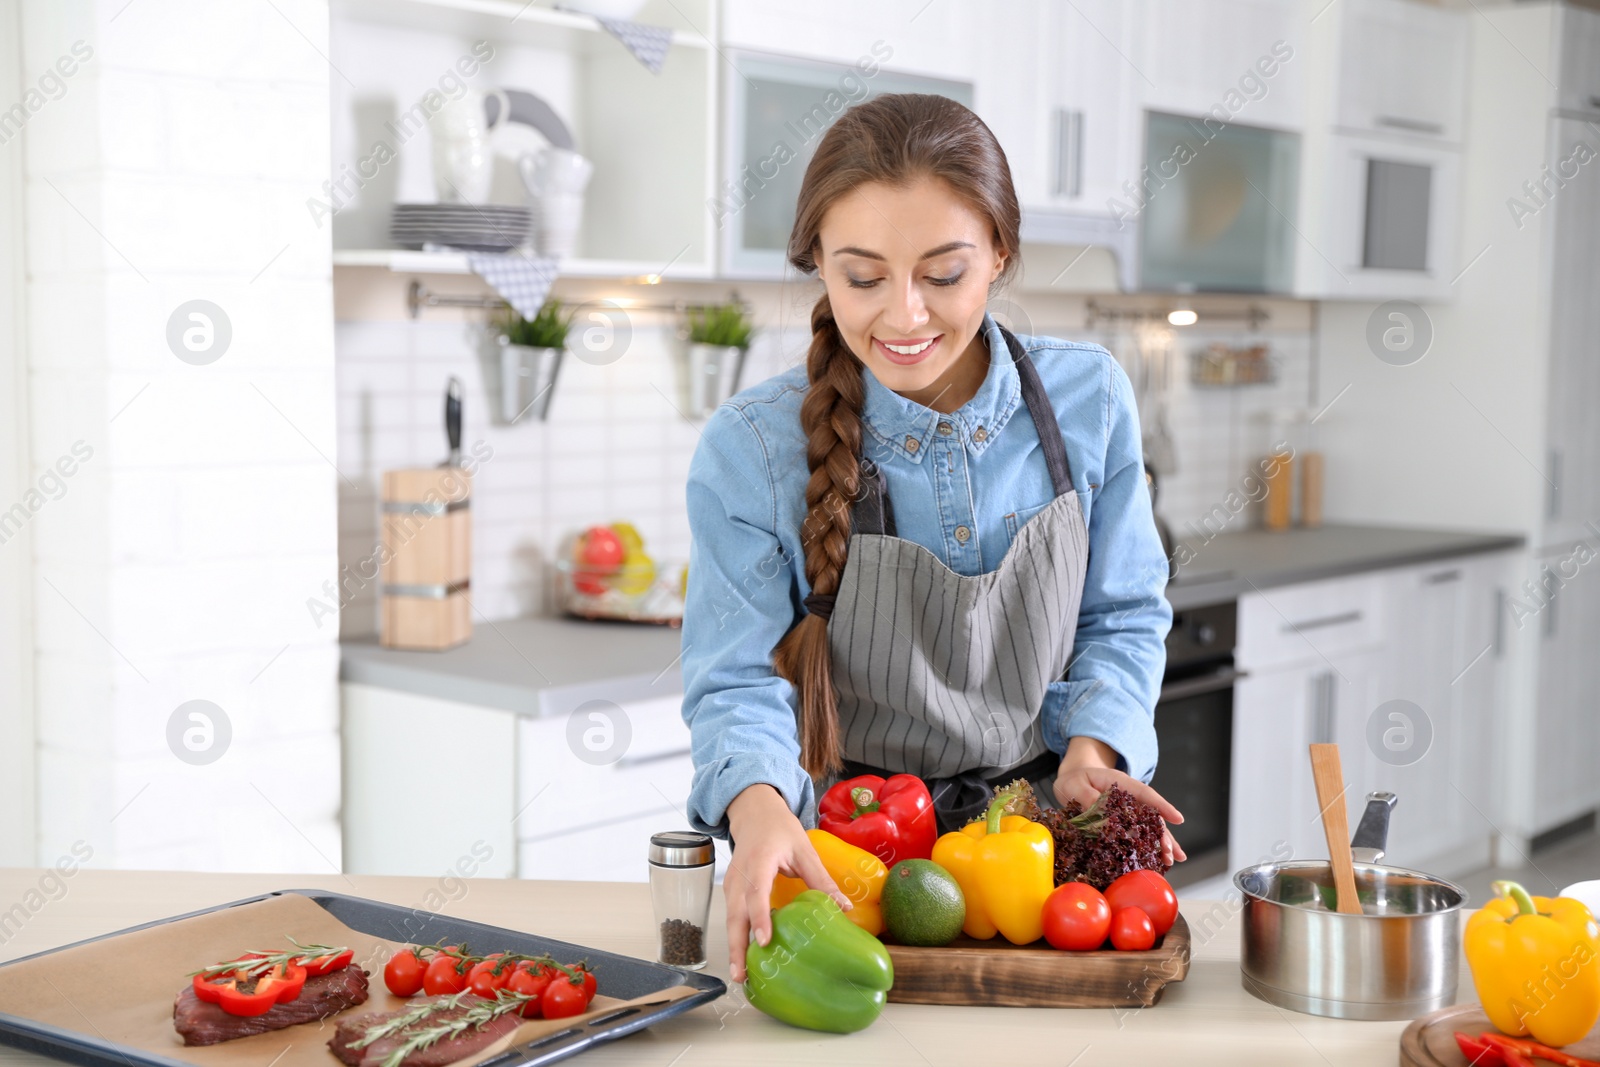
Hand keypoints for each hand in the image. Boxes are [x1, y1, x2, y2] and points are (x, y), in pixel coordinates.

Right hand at [723, 783, 851, 982]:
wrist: (754, 812)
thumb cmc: (779, 829)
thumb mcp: (804, 850)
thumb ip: (821, 880)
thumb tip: (844, 908)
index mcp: (759, 861)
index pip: (756, 893)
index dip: (759, 918)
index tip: (764, 941)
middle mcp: (740, 876)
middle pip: (735, 915)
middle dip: (737, 946)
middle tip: (743, 975)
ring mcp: (731, 884)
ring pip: (730, 919)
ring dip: (734, 947)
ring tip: (743, 976)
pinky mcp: (731, 891)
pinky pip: (732, 917)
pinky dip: (736, 937)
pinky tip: (745, 957)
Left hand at [1053, 738, 1186, 866]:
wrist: (1074, 779)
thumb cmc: (1074, 780)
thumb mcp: (1074, 784)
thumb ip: (1087, 797)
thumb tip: (1102, 817)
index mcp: (1120, 783)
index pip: (1145, 794)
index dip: (1162, 806)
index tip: (1178, 819)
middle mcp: (1130, 797)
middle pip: (1152, 815)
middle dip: (1163, 834)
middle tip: (1169, 853)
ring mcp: (1130, 810)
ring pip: (1151, 827)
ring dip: (1162, 843)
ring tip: (1171, 860)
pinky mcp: (1126, 822)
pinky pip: (1141, 834)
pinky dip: (1151, 846)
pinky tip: (1161, 860)